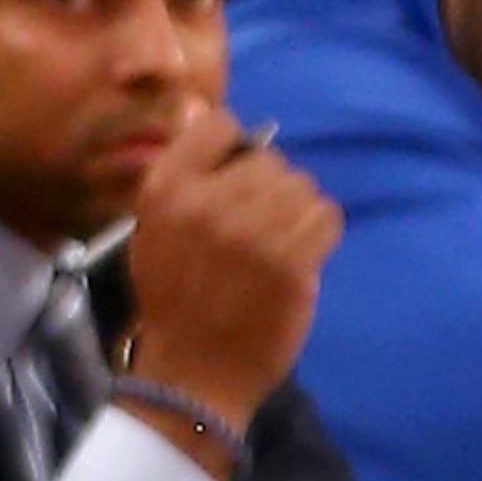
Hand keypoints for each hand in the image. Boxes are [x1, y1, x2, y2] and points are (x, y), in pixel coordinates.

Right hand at [119, 106, 339, 454]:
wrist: (193, 374)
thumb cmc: (174, 298)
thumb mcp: (153, 227)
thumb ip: (182, 169)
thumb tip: (204, 106)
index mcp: (167, 191)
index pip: (220, 125)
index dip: (235, 151)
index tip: (233, 181)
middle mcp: (208, 203)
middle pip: (269, 160)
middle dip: (270, 190)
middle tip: (258, 227)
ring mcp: (253, 234)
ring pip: (302, 186)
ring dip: (297, 211)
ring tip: (279, 243)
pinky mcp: (292, 263)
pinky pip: (327, 216)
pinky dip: (320, 232)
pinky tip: (301, 254)